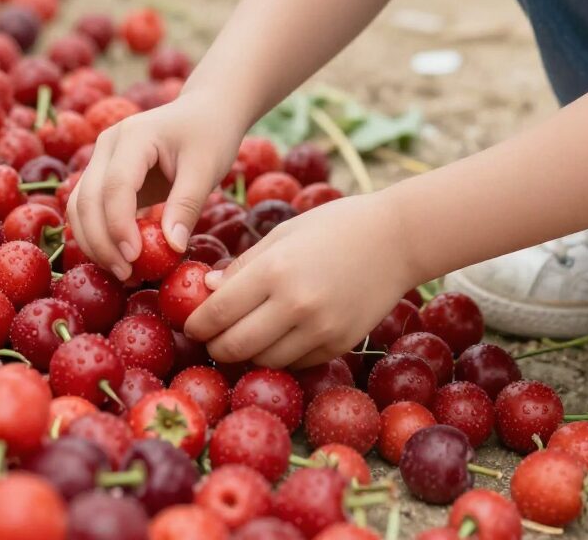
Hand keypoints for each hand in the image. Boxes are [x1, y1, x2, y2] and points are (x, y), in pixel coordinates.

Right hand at [66, 90, 244, 281]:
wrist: (206, 111)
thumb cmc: (210, 135)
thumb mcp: (207, 167)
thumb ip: (187, 204)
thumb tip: (171, 247)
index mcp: (134, 135)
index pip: (115, 185)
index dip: (119, 225)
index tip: (135, 259)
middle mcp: (108, 144)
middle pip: (88, 199)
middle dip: (102, 242)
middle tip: (128, 275)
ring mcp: (102, 159)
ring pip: (79, 206)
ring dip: (94, 243)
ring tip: (124, 272)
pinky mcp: (104, 176)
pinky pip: (89, 209)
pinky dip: (97, 235)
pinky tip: (120, 258)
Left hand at [182, 192, 416, 367]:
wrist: (397, 239)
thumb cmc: (335, 225)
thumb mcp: (284, 233)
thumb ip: (244, 265)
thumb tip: (207, 289)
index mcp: (276, 270)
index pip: (220, 311)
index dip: (198, 323)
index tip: (190, 324)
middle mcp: (296, 305)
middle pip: (236, 346)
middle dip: (216, 346)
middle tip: (210, 338)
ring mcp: (320, 330)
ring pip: (264, 361)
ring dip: (247, 353)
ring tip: (243, 336)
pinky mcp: (339, 345)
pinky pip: (296, 362)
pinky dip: (280, 355)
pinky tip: (278, 336)